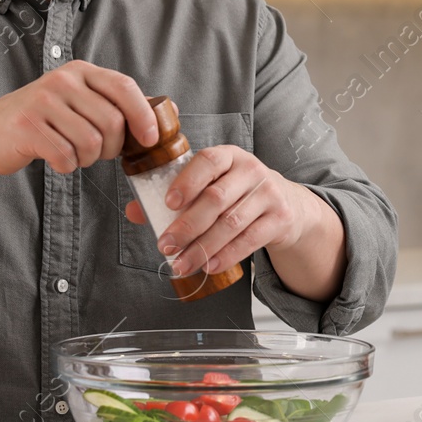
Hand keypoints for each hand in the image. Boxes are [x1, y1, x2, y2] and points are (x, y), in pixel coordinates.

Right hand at [0, 61, 159, 176]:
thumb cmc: (38, 122)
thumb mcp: (75, 102)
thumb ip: (112, 105)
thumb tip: (164, 115)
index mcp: (79, 71)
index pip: (124, 87)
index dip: (143, 115)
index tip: (150, 139)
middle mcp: (62, 80)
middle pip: (112, 122)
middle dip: (111, 148)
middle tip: (96, 152)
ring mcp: (43, 102)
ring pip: (91, 143)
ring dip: (87, 159)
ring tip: (71, 152)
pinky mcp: (27, 127)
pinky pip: (66, 157)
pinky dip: (66, 166)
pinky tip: (54, 158)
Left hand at [126, 145, 321, 276]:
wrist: (287, 204)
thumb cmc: (238, 193)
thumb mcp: (212, 185)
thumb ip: (174, 196)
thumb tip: (134, 210)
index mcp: (229, 155)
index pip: (208, 161)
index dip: (188, 181)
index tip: (168, 203)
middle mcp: (251, 170)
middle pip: (217, 198)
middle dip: (188, 225)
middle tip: (166, 245)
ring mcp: (268, 193)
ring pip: (231, 223)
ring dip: (202, 247)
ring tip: (182, 263)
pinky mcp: (279, 218)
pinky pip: (249, 240)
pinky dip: (226, 256)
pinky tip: (209, 266)